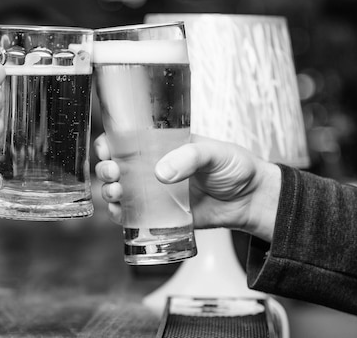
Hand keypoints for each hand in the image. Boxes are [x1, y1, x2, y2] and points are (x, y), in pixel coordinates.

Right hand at [93, 133, 281, 241]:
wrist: (251, 200)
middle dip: (105, 169)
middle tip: (112, 173)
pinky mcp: (161, 216)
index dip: (110, 143)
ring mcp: (155, 193)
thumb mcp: (215, 153)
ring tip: (116, 194)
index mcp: (162, 145)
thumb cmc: (236, 168)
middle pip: (116, 166)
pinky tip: (119, 213)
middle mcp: (153, 167)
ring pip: (120, 191)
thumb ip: (190, 157)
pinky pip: (133, 216)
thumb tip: (161, 173)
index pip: (127, 140)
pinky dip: (120, 216)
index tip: (107, 149)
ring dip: (109, 192)